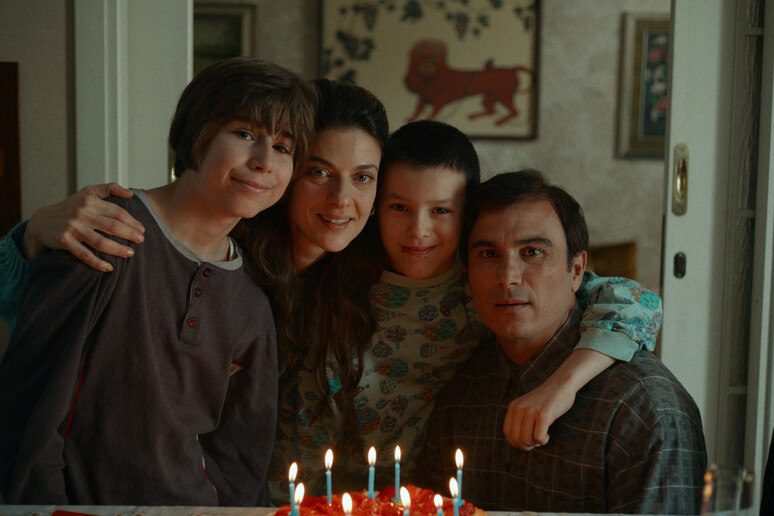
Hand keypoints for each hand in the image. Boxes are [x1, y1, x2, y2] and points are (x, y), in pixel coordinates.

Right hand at [22, 183, 144, 270]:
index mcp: (90, 201)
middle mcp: (82, 213)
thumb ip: (110, 189)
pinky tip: (110, 268)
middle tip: (141, 240)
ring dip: (118, 249)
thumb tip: (131, 194)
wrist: (42, 222)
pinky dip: (98, 263)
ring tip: (131, 254)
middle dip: (129, 234)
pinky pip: (84, 255)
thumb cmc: (72, 207)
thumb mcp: (88, 192)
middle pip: (112, 226)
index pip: (117, 212)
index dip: (132, 221)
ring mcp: (73, 228)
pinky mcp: (64, 241)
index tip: (142, 230)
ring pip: (100, 242)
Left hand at [502, 380, 574, 450]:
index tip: (527, 442)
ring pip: (526, 440)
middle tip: (536, 442)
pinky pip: (538, 437)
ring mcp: (530, 411)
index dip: (516, 443)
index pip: (507, 432)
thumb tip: (517, 444)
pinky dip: (543, 441)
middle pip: (516, 439)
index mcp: (513, 407)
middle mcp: (519, 408)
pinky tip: (548, 435)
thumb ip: (520, 419)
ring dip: (535, 443)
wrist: (561, 384)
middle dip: (526, 446)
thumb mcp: (528, 407)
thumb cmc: (547, 400)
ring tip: (543, 437)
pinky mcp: (543, 414)